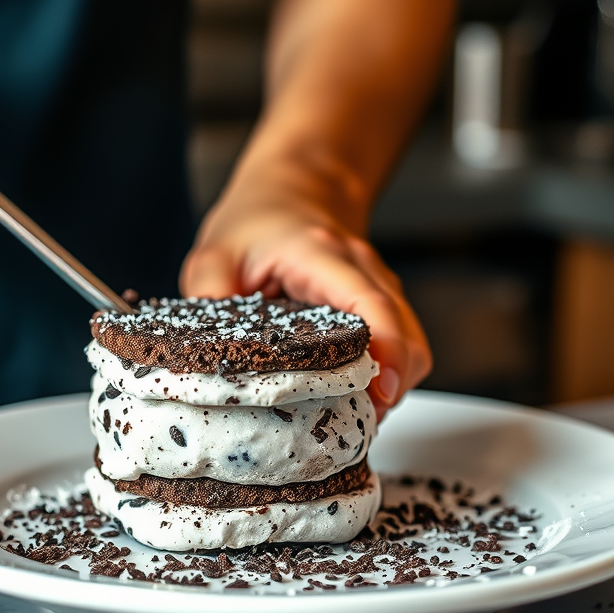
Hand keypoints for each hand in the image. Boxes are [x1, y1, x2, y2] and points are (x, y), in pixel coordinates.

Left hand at [180, 189, 430, 418]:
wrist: (290, 191)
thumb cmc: (256, 220)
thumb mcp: (215, 251)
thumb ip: (207, 296)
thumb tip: (201, 353)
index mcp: (324, 256)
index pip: (372, 306)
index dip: (386, 351)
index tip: (380, 392)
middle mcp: (364, 271)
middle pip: (408, 336)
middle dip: (390, 385)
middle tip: (351, 421)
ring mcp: (379, 289)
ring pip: (413, 347)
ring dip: (391, 385)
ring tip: (349, 413)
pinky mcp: (382, 307)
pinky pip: (402, 348)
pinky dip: (387, 377)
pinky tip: (353, 393)